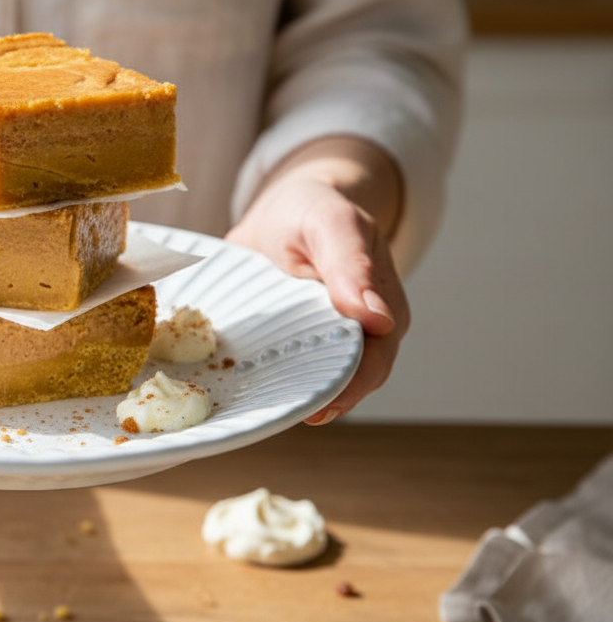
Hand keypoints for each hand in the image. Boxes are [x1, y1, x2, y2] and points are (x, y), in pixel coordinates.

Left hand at [224, 137, 407, 423]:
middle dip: (312, 399)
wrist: (288, 208)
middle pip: (342, 381)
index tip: (319, 407)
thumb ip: (352, 265)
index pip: (373, 363)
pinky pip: (282, 368)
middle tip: (275, 413)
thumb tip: (378, 320)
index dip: (349, 388)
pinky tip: (241, 385)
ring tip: (256, 406)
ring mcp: (322, 340)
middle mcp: (357, 334)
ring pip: (310, 379)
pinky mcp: (290, 342)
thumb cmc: (314, 212)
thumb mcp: (332, 224)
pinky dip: (265, 377)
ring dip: (287, 392)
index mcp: (381, 309)